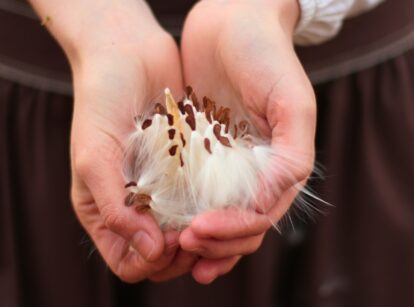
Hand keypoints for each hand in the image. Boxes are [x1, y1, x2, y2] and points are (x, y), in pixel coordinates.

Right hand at [67, 2, 197, 281]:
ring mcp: (166, 187)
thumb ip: (115, 209)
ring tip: (217, 219)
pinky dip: (215, 208)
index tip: (170, 239)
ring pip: (189, 232)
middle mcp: (139, 205)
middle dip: (183, 254)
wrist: (128, 55)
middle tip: (199, 232)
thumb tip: (149, 252)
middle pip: (164, 255)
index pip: (130, 261)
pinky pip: (206, 200)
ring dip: (204, 235)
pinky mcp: (190, 167)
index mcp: (108, 210)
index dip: (151, 262)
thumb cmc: (100, 102)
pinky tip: (226, 199)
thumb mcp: (95, 158)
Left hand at [179, 0, 315, 282]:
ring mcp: (227, 163)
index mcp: (280, 166)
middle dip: (215, 241)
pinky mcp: (200, 150)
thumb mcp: (291, 102)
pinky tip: (165, 223)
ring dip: (200, 239)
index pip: (260, 216)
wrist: (233, 19)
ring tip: (176, 250)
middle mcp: (255, 171)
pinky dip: (182, 211)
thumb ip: (292, 155)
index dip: (233, 230)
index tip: (199, 229)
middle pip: (239, 224)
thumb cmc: (266, 55)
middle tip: (184, 244)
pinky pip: (192, 190)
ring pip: (216, 215)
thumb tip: (270, 203)